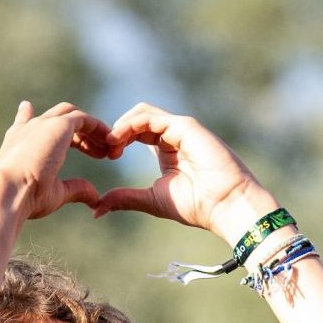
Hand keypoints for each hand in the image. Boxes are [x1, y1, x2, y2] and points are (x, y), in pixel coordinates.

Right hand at [0, 100, 112, 220]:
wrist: (10, 191)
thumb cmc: (26, 198)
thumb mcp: (54, 193)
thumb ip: (75, 189)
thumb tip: (95, 198)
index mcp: (17, 142)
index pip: (23, 122)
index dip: (27, 116)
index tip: (27, 107)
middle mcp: (29, 128)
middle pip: (56, 118)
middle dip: (77, 133)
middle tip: (97, 151)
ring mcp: (43, 124)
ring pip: (72, 117)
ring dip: (91, 132)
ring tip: (108, 150)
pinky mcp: (59, 125)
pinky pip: (84, 120)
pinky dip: (98, 128)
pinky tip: (109, 141)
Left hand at [95, 103, 279, 244]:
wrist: (225, 206)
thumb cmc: (196, 206)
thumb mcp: (152, 200)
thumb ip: (125, 199)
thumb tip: (97, 209)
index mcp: (166, 151)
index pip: (136, 134)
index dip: (118, 141)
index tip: (107, 157)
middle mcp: (173, 136)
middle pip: (136, 120)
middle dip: (116, 131)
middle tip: (106, 150)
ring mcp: (180, 129)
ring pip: (142, 113)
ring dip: (121, 126)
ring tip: (111, 144)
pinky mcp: (184, 126)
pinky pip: (151, 117)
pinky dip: (132, 124)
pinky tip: (121, 140)